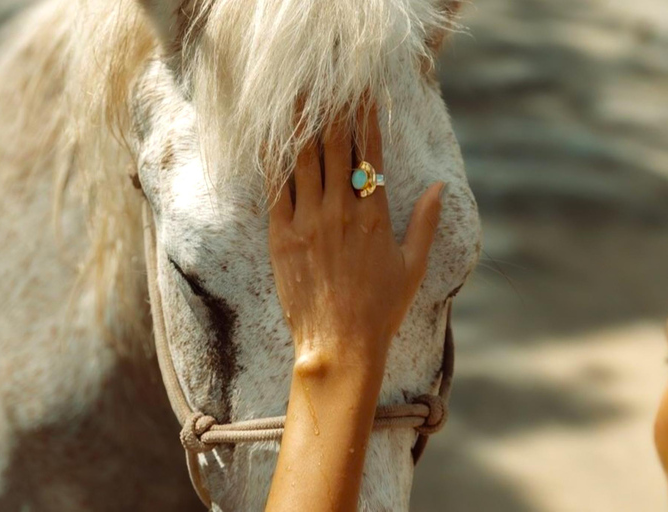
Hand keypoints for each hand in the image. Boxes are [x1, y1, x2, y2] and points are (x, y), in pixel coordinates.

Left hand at [268, 99, 443, 375]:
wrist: (339, 344)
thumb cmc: (380, 309)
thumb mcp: (412, 265)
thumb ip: (425, 222)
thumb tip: (437, 187)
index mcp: (374, 214)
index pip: (371, 152)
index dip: (367, 117)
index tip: (364, 91)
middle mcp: (341, 210)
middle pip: (335, 146)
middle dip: (333, 109)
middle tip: (328, 80)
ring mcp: (308, 221)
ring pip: (303, 159)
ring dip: (300, 123)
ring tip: (296, 93)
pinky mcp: (281, 236)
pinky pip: (276, 188)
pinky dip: (274, 159)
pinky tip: (270, 135)